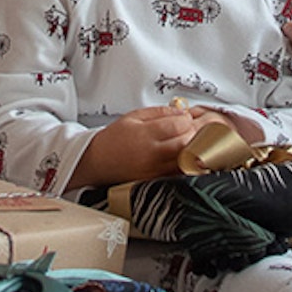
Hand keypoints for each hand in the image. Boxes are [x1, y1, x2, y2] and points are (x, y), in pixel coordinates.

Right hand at [68, 105, 210, 190]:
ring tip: (191, 140)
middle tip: (191, 128)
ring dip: (193, 148)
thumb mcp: (133, 116)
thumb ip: (159, 112)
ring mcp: (155, 170)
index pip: (177, 125)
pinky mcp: (156, 180)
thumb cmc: (114, 139)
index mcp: (144, 134)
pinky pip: (179, 172)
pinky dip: (186, 163)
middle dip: (193, 133)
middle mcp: (151, 154)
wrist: (97, 162)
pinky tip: (185, 156)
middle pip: (185, 143)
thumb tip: (181, 110)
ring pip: (185, 159)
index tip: (186, 116)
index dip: (186, 118)